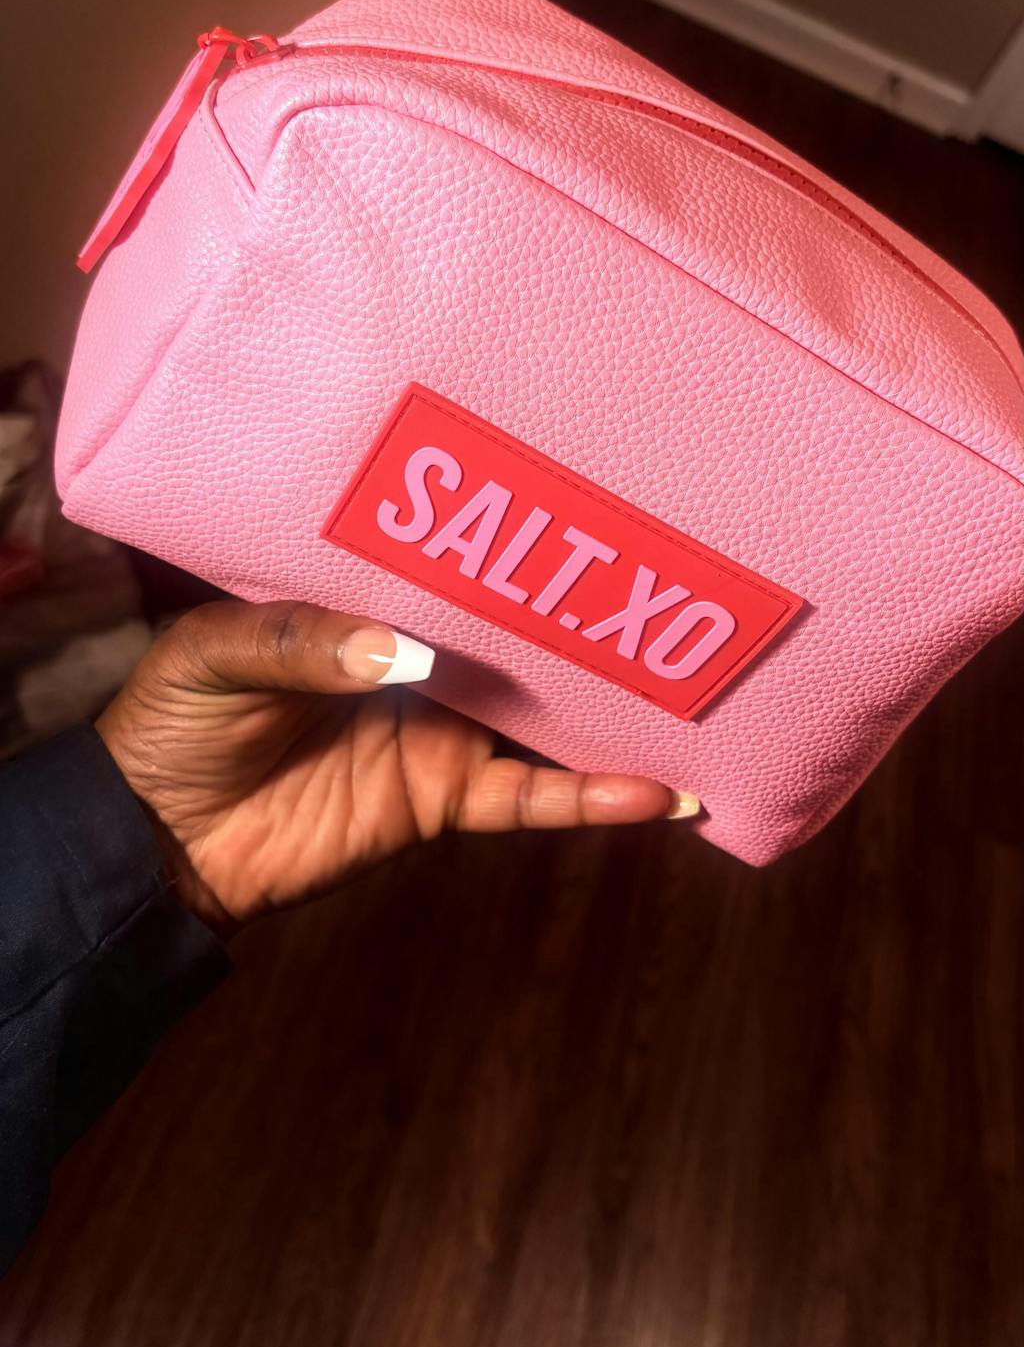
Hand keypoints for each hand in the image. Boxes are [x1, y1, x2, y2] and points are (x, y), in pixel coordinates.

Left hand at [97, 600, 698, 934]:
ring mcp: (439, 730)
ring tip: (693, 687)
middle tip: (663, 582)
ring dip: (611, 705)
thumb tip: (408, 654)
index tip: (574, 508)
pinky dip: (589, 798)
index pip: (451, 565)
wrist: (156, 837)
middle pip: (516, 635)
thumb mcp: (215, 654)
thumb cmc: (174, 722)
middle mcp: (418, 660)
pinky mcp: (443, 798)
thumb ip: (304, 642)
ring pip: (543, 715)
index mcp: (366, 605)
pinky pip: (527, 799)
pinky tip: (655, 793)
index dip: (506, 542)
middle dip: (581, 612)